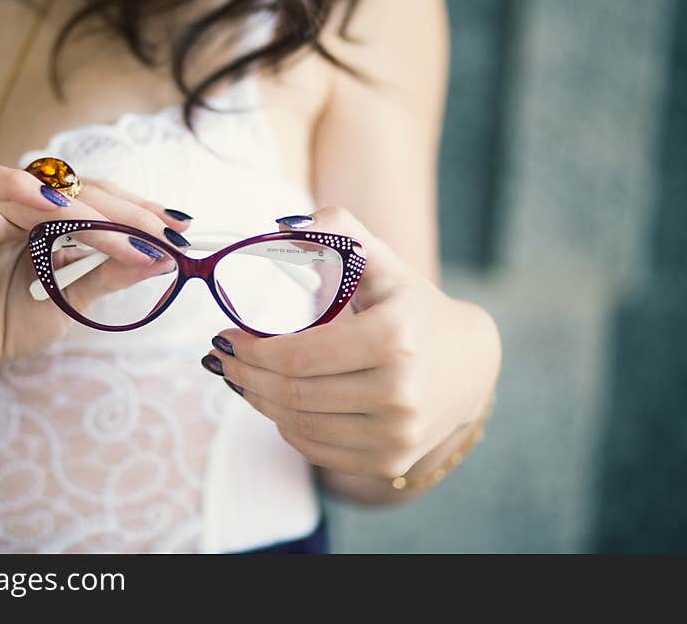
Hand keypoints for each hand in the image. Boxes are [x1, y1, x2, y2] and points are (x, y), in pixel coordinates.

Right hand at [0, 164, 191, 383]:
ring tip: (137, 241)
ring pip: (49, 189)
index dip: (142, 212)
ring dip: (97, 213)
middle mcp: (20, 204)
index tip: (183, 230)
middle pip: (83, 190)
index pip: (101, 200)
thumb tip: (163, 258)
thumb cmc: (4, 323)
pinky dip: (25, 189)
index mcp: (46, 217)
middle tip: (170, 235)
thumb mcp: (70, 299)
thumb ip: (109, 275)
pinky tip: (60, 208)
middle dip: (132, 213)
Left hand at [202, 206, 500, 481]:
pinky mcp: (388, 462)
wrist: (468, 366)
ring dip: (257, 400)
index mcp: (395, 338)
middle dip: (244, 375)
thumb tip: (282, 227)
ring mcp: (395, 435)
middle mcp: (400, 394)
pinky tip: (276, 402)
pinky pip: (314, 448)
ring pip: (297, 424)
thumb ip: (338, 231)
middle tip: (221, 359)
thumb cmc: (412, 308)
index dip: (250, 349)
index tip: (224, 336)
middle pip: (292, 393)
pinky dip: (286, 425)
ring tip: (240, 378)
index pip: (298, 356)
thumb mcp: (383, 262)